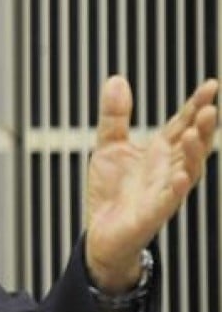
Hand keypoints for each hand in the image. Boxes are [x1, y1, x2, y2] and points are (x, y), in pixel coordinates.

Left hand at [85, 75, 218, 293]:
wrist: (101, 233)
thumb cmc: (111, 190)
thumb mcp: (109, 146)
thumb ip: (114, 115)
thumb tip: (117, 79)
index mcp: (160, 152)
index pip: (183, 124)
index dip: (196, 105)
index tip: (211, 85)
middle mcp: (168, 169)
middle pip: (192, 146)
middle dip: (203, 128)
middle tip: (210, 108)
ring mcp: (164, 192)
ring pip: (188, 171)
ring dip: (193, 154)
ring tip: (193, 135)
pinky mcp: (152, 214)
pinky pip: (168, 201)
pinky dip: (176, 188)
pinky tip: (180, 177)